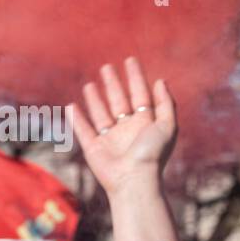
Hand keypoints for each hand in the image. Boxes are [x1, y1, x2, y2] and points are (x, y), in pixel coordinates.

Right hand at [69, 57, 177, 196]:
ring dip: (96, 99)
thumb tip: (161, 81)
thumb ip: (166, 103)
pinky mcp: (94, 149)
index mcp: (145, 125)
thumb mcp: (167, 126)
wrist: (134, 179)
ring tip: (90, 84)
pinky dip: (77, 119)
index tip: (130, 60)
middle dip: (114, 84)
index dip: (136, 78)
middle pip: (120, 102)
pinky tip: (72, 106)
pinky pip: (84, 131)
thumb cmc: (152, 154)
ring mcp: (110, 140)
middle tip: (107, 67)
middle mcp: (128, 131)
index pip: (141, 96)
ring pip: (101, 114)